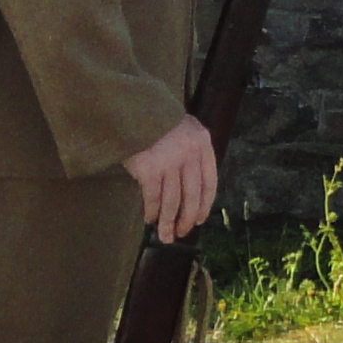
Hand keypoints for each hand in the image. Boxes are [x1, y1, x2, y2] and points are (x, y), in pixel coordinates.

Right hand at [122, 114, 215, 243]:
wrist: (132, 107)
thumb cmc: (156, 120)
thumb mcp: (184, 129)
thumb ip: (192, 152)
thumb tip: (190, 190)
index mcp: (203, 143)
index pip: (210, 182)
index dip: (204, 205)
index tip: (199, 220)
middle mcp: (189, 154)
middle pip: (192, 196)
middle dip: (187, 219)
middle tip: (181, 233)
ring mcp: (169, 162)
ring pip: (172, 201)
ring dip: (168, 222)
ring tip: (165, 235)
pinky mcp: (149, 169)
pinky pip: (153, 197)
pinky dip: (152, 211)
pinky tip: (150, 218)